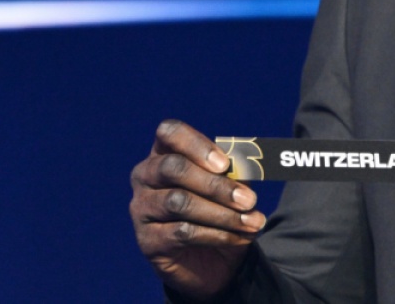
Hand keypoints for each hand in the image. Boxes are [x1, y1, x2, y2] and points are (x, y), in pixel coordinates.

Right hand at [130, 119, 267, 299]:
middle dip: (216, 185)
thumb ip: (235, 173)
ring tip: (253, 222)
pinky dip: (218, 234)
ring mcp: (142, 208)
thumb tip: (248, 166)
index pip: (169, 132)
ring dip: (222, 213)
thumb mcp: (231, 187)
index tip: (225, 164)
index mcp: (164, 152)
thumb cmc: (219, 210)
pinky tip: (240, 237)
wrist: (211, 261)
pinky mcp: (147, 240)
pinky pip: (182, 232)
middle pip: (173, 168)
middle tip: (249, 200)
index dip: (197, 145)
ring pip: (179, 202)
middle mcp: (145, 176)